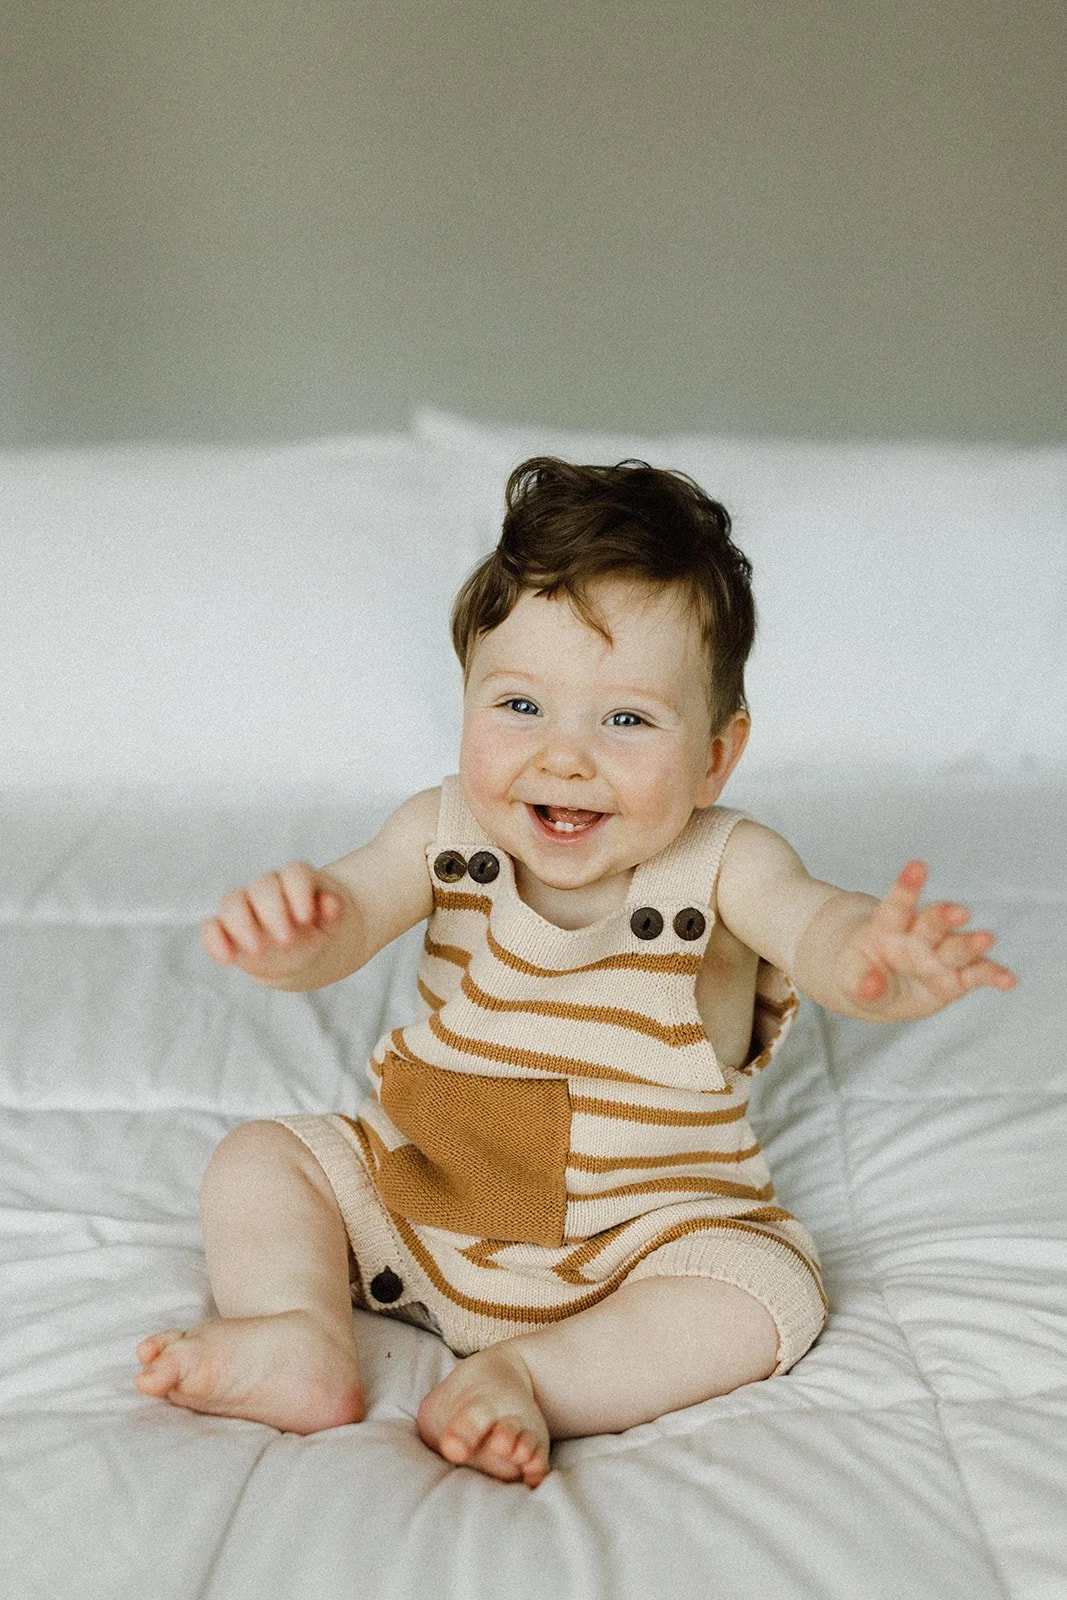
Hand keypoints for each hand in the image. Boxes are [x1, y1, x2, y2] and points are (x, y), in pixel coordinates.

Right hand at [201, 861, 346, 982]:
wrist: (298, 949)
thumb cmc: (314, 928)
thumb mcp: (330, 923)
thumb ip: (332, 912)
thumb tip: (332, 904)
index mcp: (295, 881)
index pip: (294, 874)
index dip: (299, 892)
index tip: (305, 918)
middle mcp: (266, 888)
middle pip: (262, 886)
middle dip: (273, 911)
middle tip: (287, 940)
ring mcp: (242, 907)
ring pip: (231, 901)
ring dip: (242, 924)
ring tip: (257, 950)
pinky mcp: (224, 928)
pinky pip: (211, 927)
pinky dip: (214, 941)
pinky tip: (226, 960)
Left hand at [851, 861, 1016, 1018]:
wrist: (877, 988)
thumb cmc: (860, 974)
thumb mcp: (849, 977)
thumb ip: (859, 981)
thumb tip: (872, 985)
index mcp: (887, 928)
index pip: (897, 904)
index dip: (907, 885)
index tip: (917, 866)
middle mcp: (917, 937)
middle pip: (932, 922)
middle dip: (944, 916)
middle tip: (957, 913)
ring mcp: (938, 956)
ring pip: (957, 946)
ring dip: (971, 943)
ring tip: (985, 939)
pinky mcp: (955, 978)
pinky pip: (976, 975)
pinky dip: (993, 976)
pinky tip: (1008, 981)